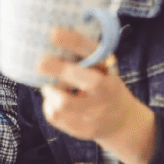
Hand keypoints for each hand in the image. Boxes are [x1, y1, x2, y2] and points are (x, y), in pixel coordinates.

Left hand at [38, 27, 156, 163]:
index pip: (92, 53)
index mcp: (109, 72)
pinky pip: (55, 117)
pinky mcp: (82, 130)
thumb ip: (87, 57)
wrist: (123, 122)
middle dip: (56, 69)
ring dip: (50, 92)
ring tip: (50, 87)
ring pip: (61, 103)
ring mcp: (94, 114)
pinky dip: (49, 105)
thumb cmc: (106, 87)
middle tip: (41, 63)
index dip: (72, 41)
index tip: (53, 33)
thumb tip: (54, 35)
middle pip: (78, 80)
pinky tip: (54, 101)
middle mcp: (104, 93)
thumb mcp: (105, 70)